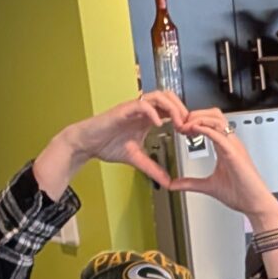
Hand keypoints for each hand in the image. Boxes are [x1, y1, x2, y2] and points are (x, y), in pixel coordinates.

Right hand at [33, 94, 192, 196]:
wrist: (86, 143)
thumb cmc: (106, 144)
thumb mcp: (136, 159)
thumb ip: (153, 168)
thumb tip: (167, 182)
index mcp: (147, 118)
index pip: (171, 110)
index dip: (184, 118)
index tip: (191, 133)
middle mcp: (142, 110)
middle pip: (169, 98)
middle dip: (183, 110)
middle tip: (189, 128)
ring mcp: (133, 108)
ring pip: (159, 96)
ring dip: (172, 109)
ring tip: (178, 124)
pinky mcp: (123, 109)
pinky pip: (142, 104)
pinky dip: (153, 112)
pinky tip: (158, 123)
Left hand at [161, 107, 277, 224]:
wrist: (255, 204)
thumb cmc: (241, 194)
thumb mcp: (208, 186)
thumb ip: (191, 183)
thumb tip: (174, 184)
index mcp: (225, 147)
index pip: (211, 123)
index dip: (195, 120)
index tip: (181, 128)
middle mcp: (230, 143)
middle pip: (213, 114)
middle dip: (195, 114)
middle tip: (181, 124)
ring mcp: (233, 146)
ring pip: (217, 119)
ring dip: (199, 119)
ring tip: (186, 126)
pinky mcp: (234, 154)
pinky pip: (219, 135)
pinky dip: (206, 129)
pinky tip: (195, 130)